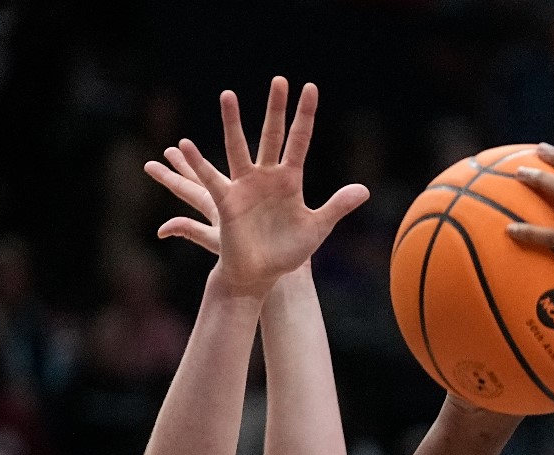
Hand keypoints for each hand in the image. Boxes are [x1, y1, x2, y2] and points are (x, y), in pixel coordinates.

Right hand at [143, 78, 368, 295]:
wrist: (262, 274)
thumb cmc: (288, 251)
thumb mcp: (317, 228)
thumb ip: (337, 207)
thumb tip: (365, 190)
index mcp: (290, 179)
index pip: (299, 140)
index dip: (305, 115)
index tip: (310, 88)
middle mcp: (267, 176)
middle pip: (271, 134)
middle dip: (276, 108)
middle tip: (279, 80)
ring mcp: (245, 185)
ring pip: (238, 147)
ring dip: (232, 122)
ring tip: (228, 94)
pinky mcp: (227, 201)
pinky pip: (213, 179)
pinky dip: (200, 163)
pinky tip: (187, 145)